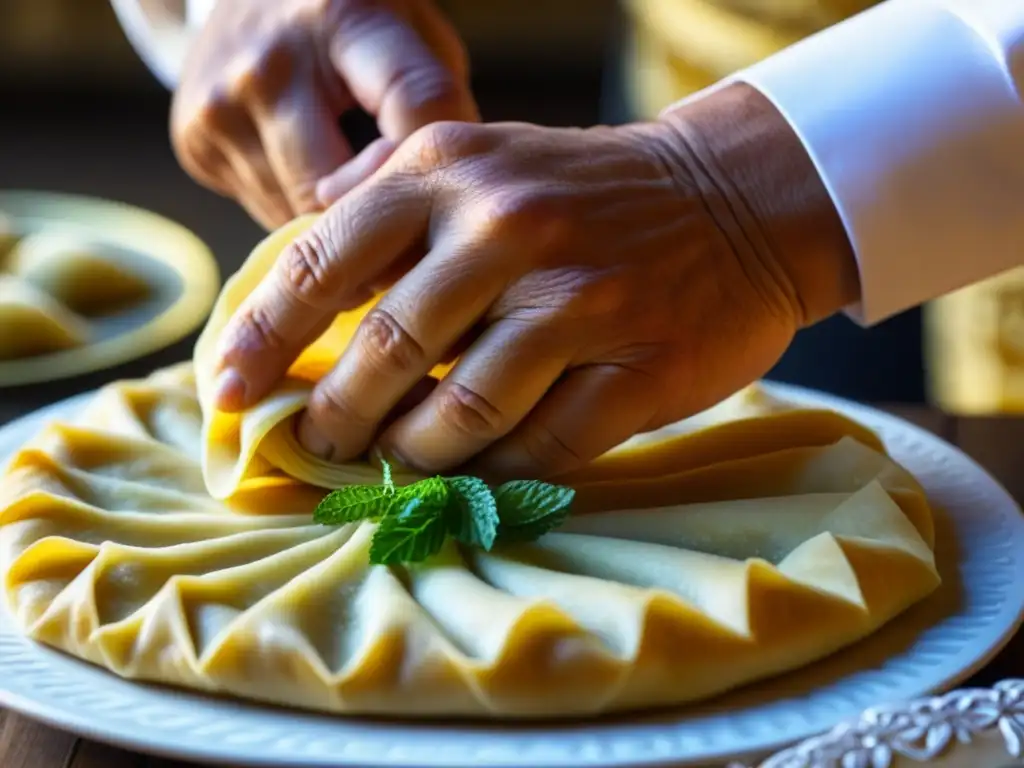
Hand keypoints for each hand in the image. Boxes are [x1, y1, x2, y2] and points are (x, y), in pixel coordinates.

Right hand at [171, 0, 478, 228]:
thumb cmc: (354, 27)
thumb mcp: (413, 35)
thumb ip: (436, 106)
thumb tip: (450, 206)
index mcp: (345, 17)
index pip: (416, 107)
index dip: (444, 168)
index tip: (456, 203)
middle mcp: (270, 61)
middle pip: (343, 190)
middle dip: (383, 226)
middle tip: (413, 238)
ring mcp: (221, 106)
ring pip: (299, 219)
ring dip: (339, 231)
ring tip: (363, 210)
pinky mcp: (193, 143)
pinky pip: (266, 214)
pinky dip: (297, 217)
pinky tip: (314, 184)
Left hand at [213, 84, 859, 479]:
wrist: (734, 199)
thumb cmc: (584, 194)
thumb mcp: (482, 162)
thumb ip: (387, 211)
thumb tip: (288, 284)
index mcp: (450, 170)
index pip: (321, 263)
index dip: (261, 338)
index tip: (225, 396)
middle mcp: (509, 228)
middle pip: (385, 351)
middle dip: (335, 417)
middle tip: (320, 447)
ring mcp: (581, 298)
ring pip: (459, 413)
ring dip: (413, 455)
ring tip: (396, 465)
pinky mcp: (640, 364)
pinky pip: (542, 447)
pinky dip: (495, 473)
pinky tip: (477, 473)